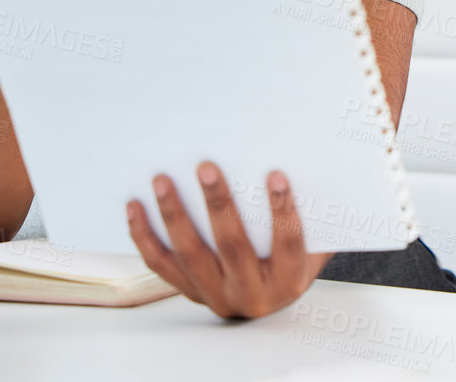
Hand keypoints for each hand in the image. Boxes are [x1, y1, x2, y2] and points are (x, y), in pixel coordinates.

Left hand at [126, 162, 331, 318]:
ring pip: (191, 255)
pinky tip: (136, 206)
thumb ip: (319, 210)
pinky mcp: (189, 291)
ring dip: (175, 215)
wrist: (270, 296)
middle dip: (218, 204)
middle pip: (233, 247)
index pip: (288, 243)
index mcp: (289, 281)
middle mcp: (252, 294)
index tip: (275, 174)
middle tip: (205, 167)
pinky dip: (144, 236)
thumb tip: (315, 159)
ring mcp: (217, 295)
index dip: (283, 210)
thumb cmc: (296, 255)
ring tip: (162, 180)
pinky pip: (161, 264)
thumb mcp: (318, 240)